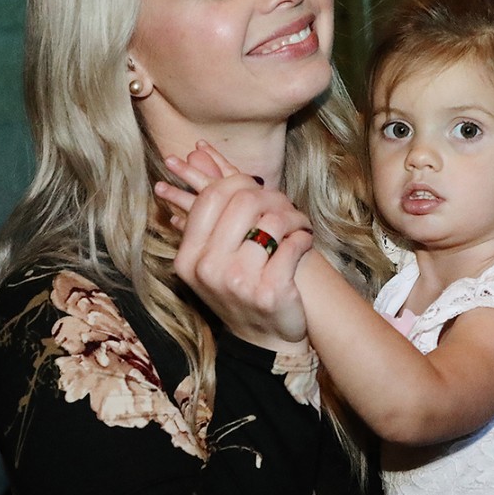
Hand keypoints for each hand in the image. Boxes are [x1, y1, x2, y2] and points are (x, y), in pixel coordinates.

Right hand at [154, 142, 314, 350]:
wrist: (265, 338)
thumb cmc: (241, 288)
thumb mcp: (212, 258)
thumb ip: (206, 213)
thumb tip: (195, 156)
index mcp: (189, 258)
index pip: (212, 197)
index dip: (237, 182)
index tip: (256, 187)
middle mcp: (209, 269)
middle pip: (243, 202)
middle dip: (270, 196)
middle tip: (283, 203)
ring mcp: (239, 282)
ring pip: (272, 221)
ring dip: (293, 216)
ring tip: (298, 222)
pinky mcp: (271, 292)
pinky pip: (294, 244)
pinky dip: (304, 237)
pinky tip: (304, 240)